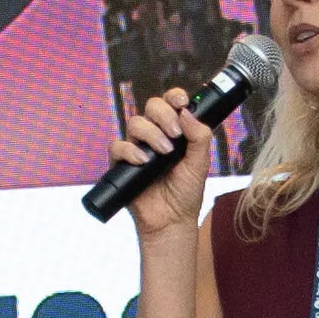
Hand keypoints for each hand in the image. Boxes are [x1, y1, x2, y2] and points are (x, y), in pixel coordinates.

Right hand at [113, 89, 215, 236]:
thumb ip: (199, 137)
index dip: (174, 96)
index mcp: (175, 131)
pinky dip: (130, 150)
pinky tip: (143, 161)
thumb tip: (188, 113)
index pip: (171, 103)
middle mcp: (155, 135)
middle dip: (163, 115)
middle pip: (151, 106)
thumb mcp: (200, 163)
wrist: (172, 220)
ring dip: (151, 134)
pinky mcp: (121, 163)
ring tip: (164, 152)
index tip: (183, 102)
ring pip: (135, 123)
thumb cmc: (186, 192)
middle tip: (175, 133)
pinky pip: (117, 146)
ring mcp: (137, 147)